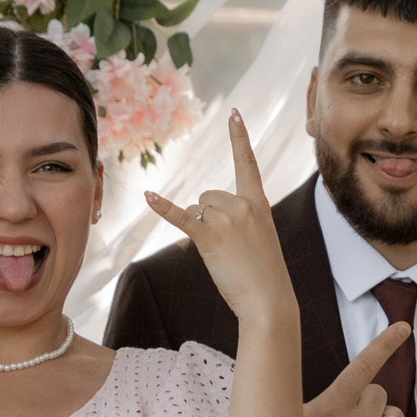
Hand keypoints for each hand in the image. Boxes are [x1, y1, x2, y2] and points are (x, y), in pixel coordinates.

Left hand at [146, 111, 295, 334]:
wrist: (269, 301)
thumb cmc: (263, 275)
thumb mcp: (259, 238)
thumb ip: (238, 219)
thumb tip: (202, 212)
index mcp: (259, 203)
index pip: (247, 164)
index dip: (239, 138)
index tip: (234, 115)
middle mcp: (243, 204)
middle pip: (207, 197)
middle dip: (208, 218)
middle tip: (228, 247)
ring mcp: (227, 219)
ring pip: (195, 210)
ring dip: (200, 230)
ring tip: (222, 254)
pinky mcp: (210, 236)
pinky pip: (181, 217)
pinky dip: (163, 207)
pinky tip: (148, 196)